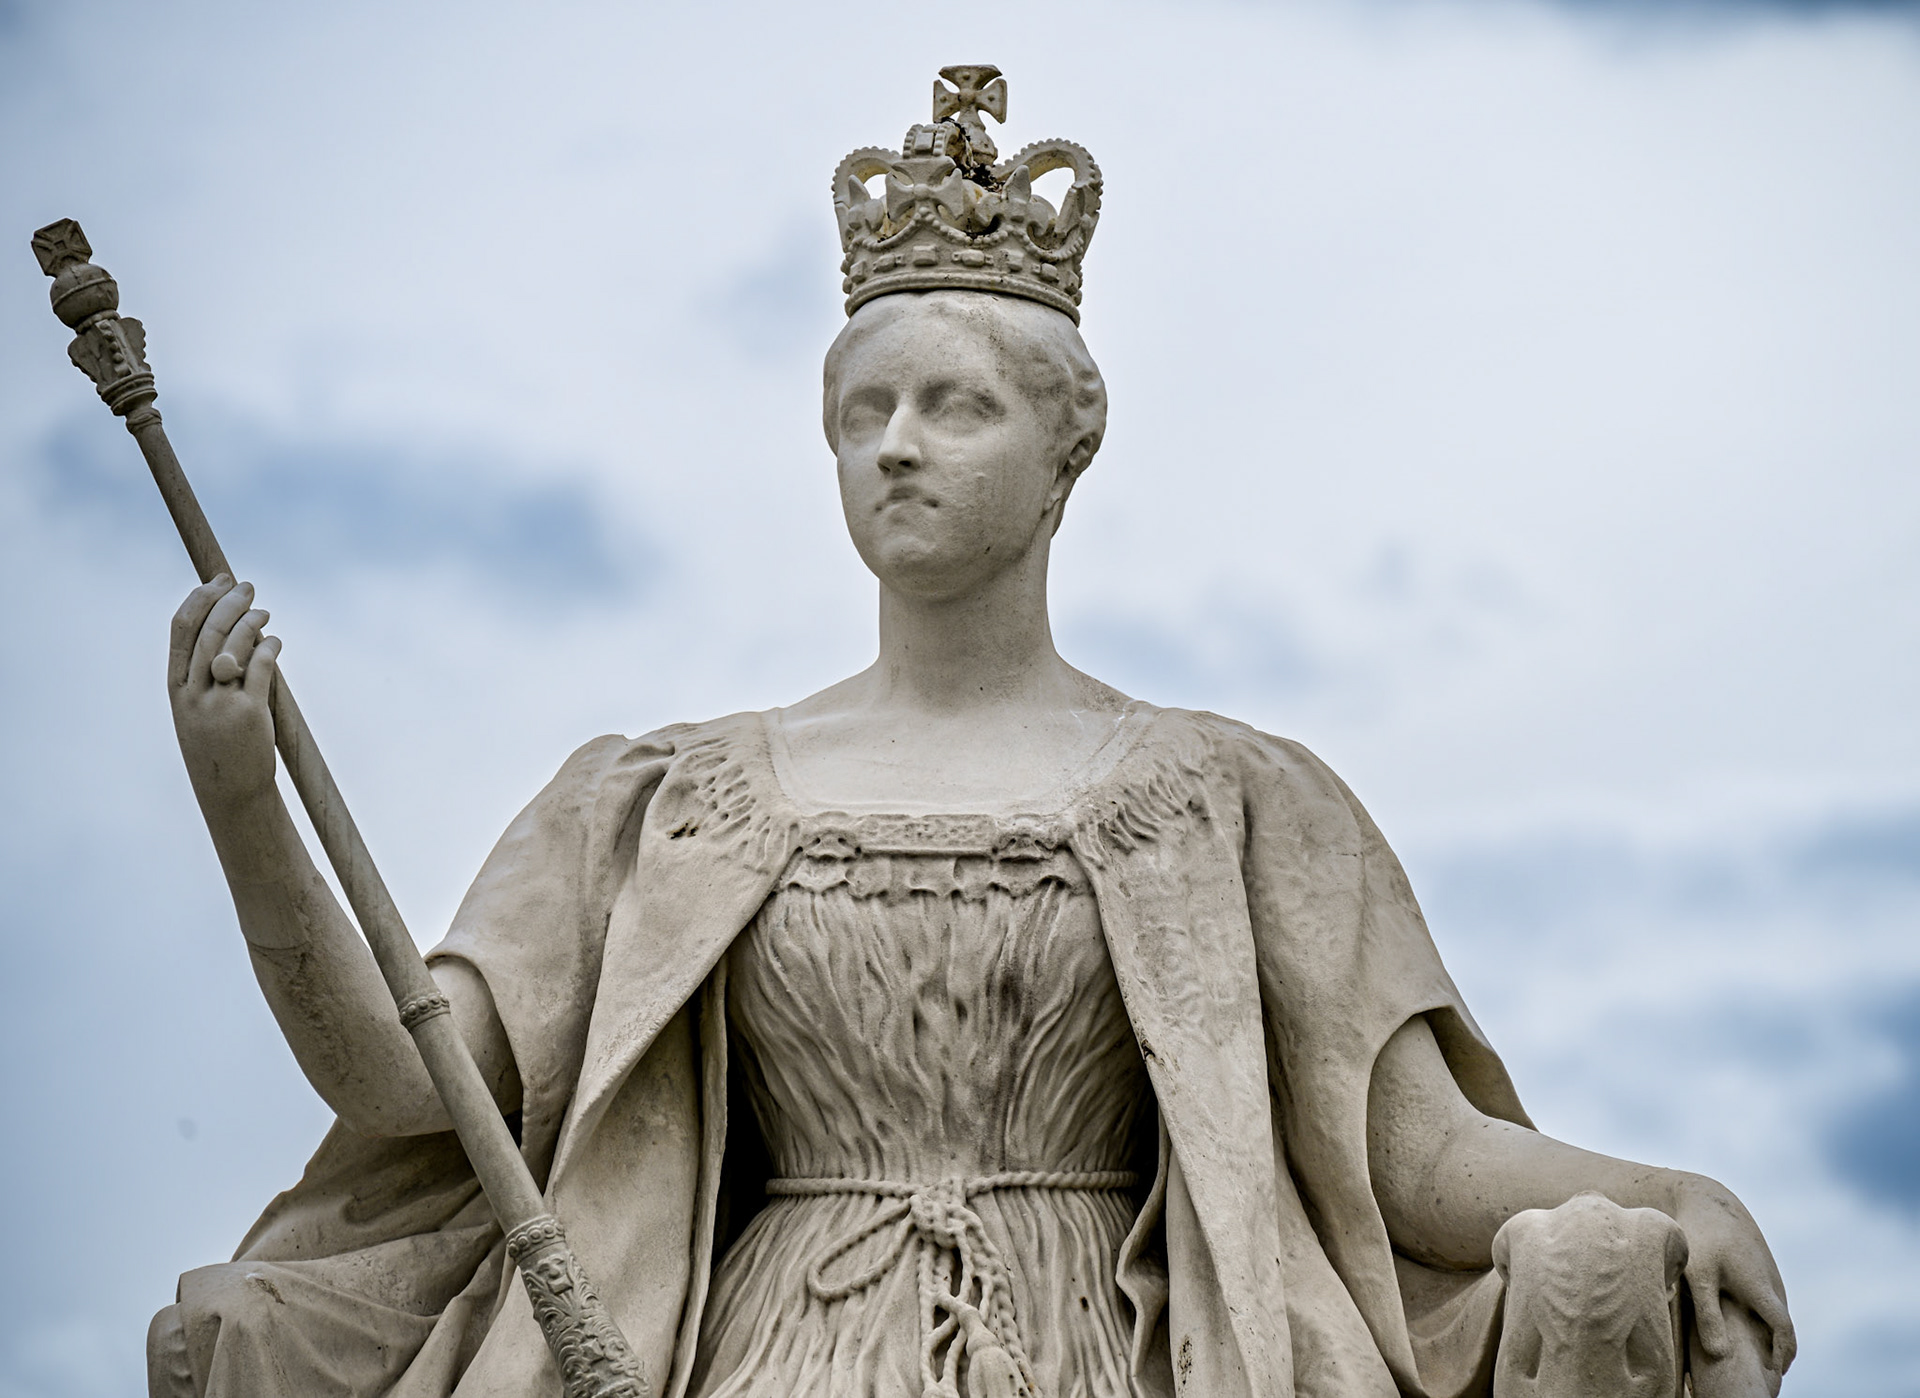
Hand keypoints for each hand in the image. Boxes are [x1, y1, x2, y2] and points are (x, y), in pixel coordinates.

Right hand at [170, 575, 280, 810]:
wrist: (230, 790)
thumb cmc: (218, 745)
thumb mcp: (198, 708)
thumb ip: (206, 673)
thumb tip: (231, 630)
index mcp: (177, 687)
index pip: (180, 629)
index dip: (200, 599)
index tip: (217, 581)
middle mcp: (193, 692)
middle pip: (209, 630)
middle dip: (228, 601)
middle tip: (247, 587)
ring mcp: (219, 702)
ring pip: (234, 645)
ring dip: (251, 621)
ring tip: (263, 612)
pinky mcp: (249, 711)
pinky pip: (259, 667)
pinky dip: (268, 647)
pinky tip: (274, 642)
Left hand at [1671, 1172, 1795, 1377]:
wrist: (1707, 1200)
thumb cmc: (1698, 1237)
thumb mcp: (1697, 1276)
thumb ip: (1707, 1316)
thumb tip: (1720, 1356)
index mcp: (1761, 1288)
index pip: (1784, 1330)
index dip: (1782, 1355)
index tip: (1774, 1375)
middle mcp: (1771, 1281)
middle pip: (1783, 1324)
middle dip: (1780, 1350)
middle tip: (1768, 1375)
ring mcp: (1768, 1272)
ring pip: (1776, 1311)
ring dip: (1772, 1333)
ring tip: (1756, 1357)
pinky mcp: (1759, 1266)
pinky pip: (1768, 1298)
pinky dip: (1764, 1316)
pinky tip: (1745, 1327)